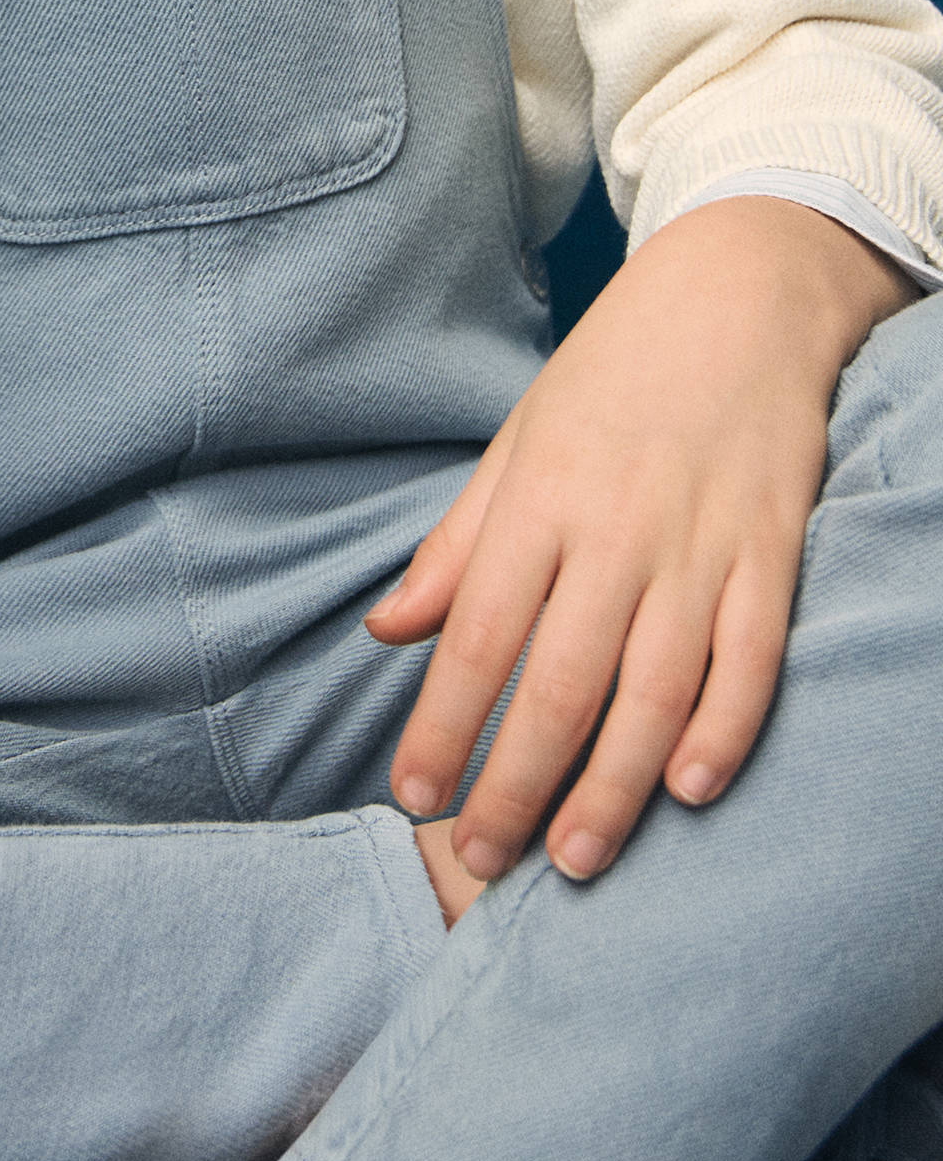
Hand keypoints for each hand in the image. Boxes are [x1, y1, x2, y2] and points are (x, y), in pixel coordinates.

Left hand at [368, 197, 912, 883]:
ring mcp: (700, 544)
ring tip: (578, 862)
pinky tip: (690, 791)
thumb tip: (388, 631)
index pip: (477, 635)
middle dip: (518, 784)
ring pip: (652, 689)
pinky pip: (751, 657)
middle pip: (559, 682)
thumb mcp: (516, 446)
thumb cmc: (611, 378)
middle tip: (488, 863)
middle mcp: (614, 530)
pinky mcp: (772, 551)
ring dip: (613, 787)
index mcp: (537, 501)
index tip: (415, 797)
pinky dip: (724, 729)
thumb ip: (458, 548)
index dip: (443, 725)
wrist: (736, 297)